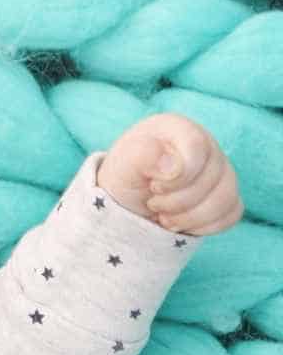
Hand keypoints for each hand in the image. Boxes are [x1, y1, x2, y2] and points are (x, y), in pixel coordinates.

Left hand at [95, 113, 242, 236]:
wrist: (128, 201)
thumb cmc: (126, 177)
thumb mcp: (122, 164)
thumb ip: (143, 155)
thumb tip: (175, 166)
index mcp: (180, 129)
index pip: (197, 146)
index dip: (178, 175)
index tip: (154, 186)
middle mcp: (207, 146)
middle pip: (211, 179)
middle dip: (176, 202)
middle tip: (152, 204)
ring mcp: (221, 170)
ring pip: (225, 198)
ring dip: (189, 218)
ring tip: (163, 217)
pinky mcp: (228, 194)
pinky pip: (232, 213)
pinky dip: (204, 226)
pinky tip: (181, 222)